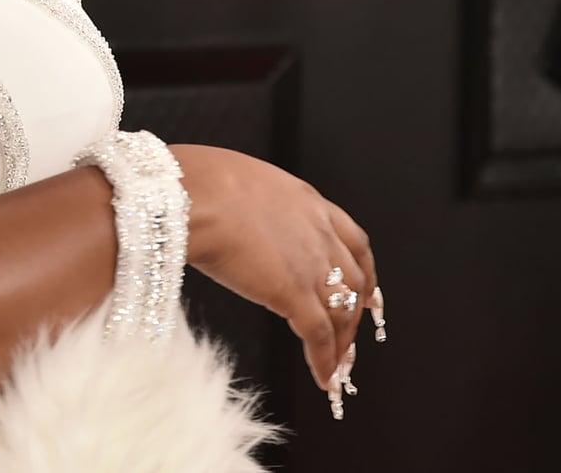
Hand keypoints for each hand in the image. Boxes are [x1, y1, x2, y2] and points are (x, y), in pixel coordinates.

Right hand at [167, 144, 377, 395]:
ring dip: (342, 345)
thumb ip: (254, 207)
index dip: (364, 272)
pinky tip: (323, 379)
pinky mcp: (293, 293)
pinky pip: (319, 336)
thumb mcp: (240, 183)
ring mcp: (310, 264)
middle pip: (354, 283)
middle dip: (354, 315)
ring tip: (337, 368)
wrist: (192, 194)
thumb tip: (236, 221)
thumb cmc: (197, 182)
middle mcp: (319, 232)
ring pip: (342, 313)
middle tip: (350, 337)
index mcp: (307, 202)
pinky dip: (325, 361)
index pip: (354, 242)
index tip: (368, 292)